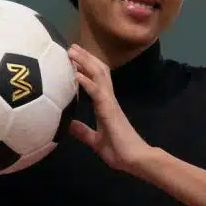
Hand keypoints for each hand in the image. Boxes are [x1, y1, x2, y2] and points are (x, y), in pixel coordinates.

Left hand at [67, 45, 153, 173]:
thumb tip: (69, 125)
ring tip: (72, 51)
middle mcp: (108, 99)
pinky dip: (87, 81)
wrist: (135, 159)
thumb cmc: (119, 151)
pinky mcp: (109, 110)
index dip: (87, 66)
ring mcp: (110, 103)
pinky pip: (97, 92)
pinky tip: (76, 74)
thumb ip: (84, 132)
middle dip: (86, 57)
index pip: (97, 79)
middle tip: (72, 46)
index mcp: (105, 105)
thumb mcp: (95, 141)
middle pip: (98, 71)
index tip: (74, 57)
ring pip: (98, 76)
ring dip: (85, 62)